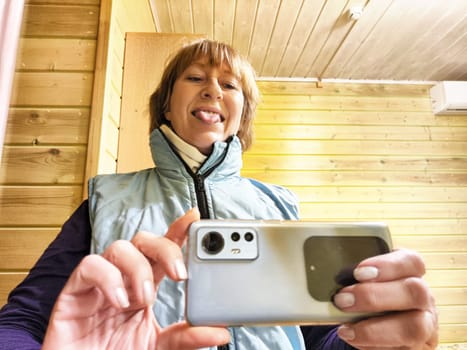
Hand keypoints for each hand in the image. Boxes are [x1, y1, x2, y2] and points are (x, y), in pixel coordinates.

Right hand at [42, 208, 229, 349]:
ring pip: (119, 247)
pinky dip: (108, 277)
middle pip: (144, 240)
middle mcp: (123, 278)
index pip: (162, 251)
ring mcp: (99, 283)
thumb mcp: (158, 346)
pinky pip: (89, 266)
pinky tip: (119, 301)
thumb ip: (186, 338)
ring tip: (144, 298)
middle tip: (180, 273)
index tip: (194, 218)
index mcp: (145, 286)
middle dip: (165, 247)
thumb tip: (220, 333)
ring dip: (138, 268)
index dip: (178, 230)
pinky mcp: (74, 291)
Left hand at [333, 249, 437, 348]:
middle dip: (374, 296)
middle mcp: (423, 298)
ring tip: (345, 329)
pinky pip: (404, 349)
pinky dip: (374, 346)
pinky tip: (353, 339)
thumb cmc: (368, 297)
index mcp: (410, 273)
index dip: (387, 265)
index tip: (358, 271)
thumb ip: (354, 277)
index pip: (412, 261)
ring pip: (416, 327)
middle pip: (415, 291)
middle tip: (342, 299)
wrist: (379, 329)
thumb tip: (324, 278)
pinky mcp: (419, 349)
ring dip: (375, 329)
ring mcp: (426, 325)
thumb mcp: (364, 282)